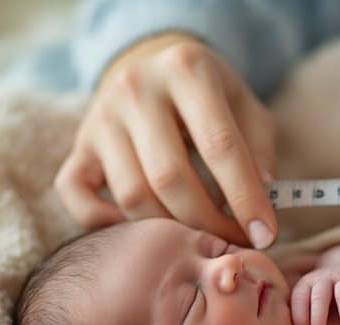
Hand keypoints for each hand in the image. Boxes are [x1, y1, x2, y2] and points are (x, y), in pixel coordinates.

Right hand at [55, 33, 278, 247]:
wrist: (153, 65)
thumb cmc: (211, 96)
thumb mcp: (246, 107)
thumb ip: (259, 150)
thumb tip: (260, 201)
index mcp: (186, 69)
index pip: (220, 146)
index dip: (246, 198)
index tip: (264, 235)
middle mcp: (135, 88)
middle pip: (170, 178)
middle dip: (208, 223)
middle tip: (233, 245)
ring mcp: (100, 117)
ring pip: (131, 194)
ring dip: (169, 230)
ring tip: (200, 240)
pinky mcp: (79, 144)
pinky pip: (75, 193)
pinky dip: (102, 222)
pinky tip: (139, 233)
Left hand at [290, 258, 339, 324]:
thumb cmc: (330, 293)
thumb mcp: (317, 299)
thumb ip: (309, 315)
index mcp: (304, 287)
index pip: (296, 300)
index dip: (297, 317)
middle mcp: (314, 281)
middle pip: (305, 298)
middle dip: (305, 319)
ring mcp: (330, 279)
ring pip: (321, 296)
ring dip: (319, 317)